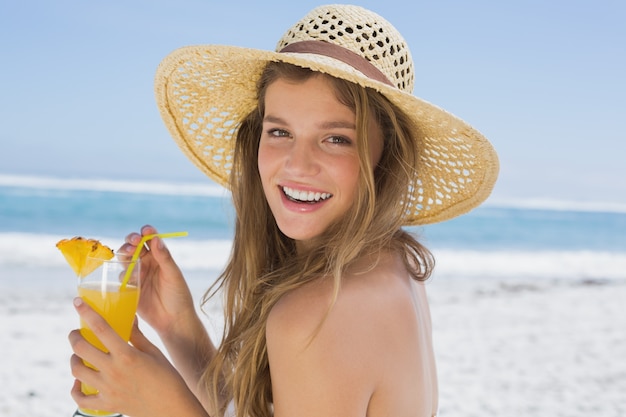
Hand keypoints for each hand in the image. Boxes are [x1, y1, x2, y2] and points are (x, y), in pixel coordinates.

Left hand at [69, 298, 207, 416]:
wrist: (171, 408)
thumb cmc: (167, 377)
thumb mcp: (153, 352)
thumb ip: (137, 335)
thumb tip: (129, 318)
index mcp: (127, 354)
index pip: (101, 328)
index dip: (87, 312)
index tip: (77, 303)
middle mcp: (114, 371)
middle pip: (81, 349)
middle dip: (74, 337)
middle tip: (76, 333)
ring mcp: (108, 389)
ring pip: (77, 372)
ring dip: (74, 360)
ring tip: (79, 355)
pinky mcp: (107, 404)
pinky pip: (81, 399)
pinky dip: (76, 390)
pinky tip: (79, 383)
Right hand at [120, 225, 195, 334]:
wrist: (173, 321)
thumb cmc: (179, 296)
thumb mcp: (173, 275)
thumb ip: (164, 258)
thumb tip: (156, 239)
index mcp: (160, 257)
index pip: (150, 239)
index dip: (146, 232)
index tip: (145, 231)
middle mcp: (147, 263)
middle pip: (134, 246)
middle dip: (131, 240)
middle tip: (133, 242)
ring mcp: (137, 275)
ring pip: (125, 259)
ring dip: (124, 253)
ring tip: (129, 254)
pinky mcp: (130, 288)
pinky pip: (121, 278)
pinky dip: (122, 274)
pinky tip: (128, 277)